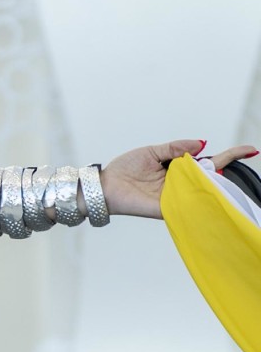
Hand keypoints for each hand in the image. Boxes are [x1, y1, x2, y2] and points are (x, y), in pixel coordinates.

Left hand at [101, 140, 259, 217]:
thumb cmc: (125, 168)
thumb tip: (201, 143)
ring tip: (223, 168)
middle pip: (212, 173)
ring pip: (204, 187)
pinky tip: (214, 188)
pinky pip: (191, 202)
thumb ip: (175, 147)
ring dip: (216, 177)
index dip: (229, 155)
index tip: (250, 150)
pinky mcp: (170, 207)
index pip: (209, 160)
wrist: (105, 185)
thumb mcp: (151, 151)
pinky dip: (202, 195)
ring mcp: (178, 195)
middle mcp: (182, 182)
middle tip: (245, 153)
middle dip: (228, 163)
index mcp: (179, 167)